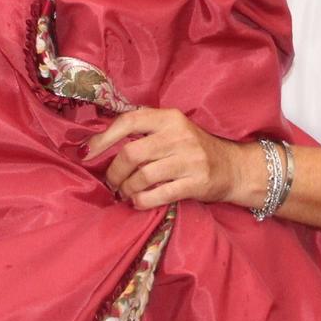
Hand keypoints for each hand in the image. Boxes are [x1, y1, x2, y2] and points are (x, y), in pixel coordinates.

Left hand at [88, 108, 262, 210]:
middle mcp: (179, 135)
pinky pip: (158, 195)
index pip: (128, 122)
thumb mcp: (173, 130)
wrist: (233, 167)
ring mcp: (189, 159)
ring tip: (125, 193)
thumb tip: (98, 144)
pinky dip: (142, 201)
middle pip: (131, 154)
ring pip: (142, 177)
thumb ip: (144, 133)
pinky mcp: (196, 183)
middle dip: (114, 173)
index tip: (87, 154)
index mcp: (169, 118)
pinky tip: (138, 202)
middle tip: (111, 183)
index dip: (103, 139)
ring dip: (127, 190)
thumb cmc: (194, 149)